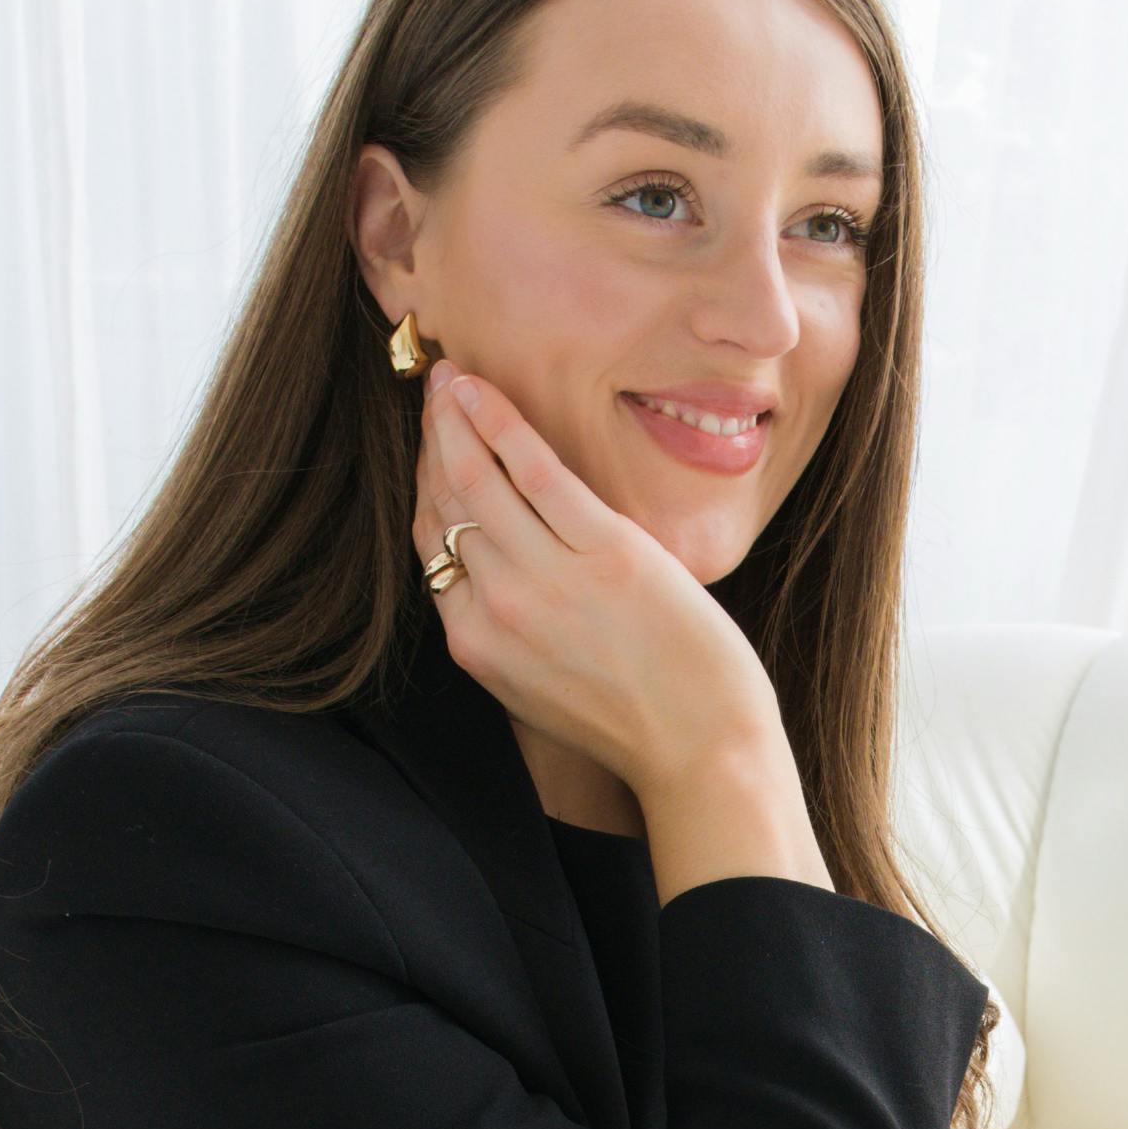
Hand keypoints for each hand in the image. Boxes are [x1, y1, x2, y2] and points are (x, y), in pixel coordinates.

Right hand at [413, 358, 772, 789]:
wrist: (701, 752)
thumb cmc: (636, 723)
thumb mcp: (542, 689)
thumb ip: (508, 634)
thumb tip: (495, 574)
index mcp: (476, 646)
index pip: (432, 545)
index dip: (426, 485)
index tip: (431, 444)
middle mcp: (498, 610)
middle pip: (446, 504)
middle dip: (434, 437)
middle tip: (434, 387)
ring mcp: (546, 581)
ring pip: (477, 480)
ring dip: (456, 417)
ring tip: (453, 376)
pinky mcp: (603, 554)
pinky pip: (537, 473)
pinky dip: (503, 423)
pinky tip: (484, 392)